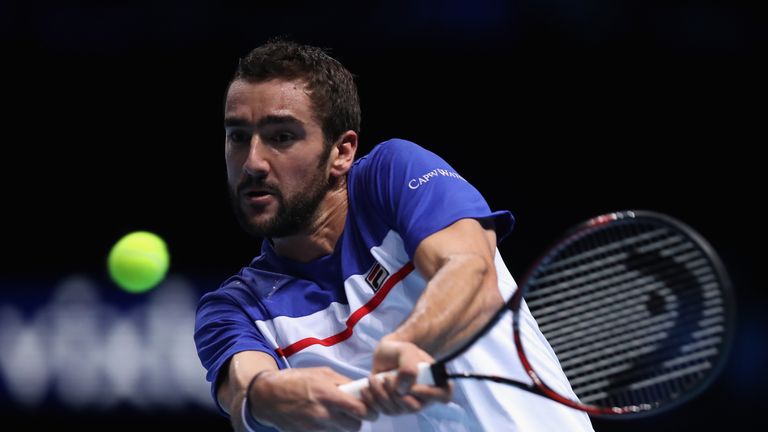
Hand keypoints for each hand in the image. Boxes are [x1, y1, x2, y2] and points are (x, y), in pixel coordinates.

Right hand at [248, 367, 377, 430]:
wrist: (267, 396)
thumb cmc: (295, 380)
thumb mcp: (321, 373)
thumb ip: (343, 382)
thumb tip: (360, 389)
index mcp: (328, 395)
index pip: (360, 411)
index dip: (369, 410)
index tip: (369, 408)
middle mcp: (323, 414)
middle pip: (355, 426)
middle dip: (357, 419)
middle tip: (352, 412)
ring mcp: (315, 428)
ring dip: (343, 425)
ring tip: (335, 414)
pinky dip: (330, 429)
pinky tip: (323, 419)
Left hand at [361, 337, 451, 415]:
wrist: (385, 354)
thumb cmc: (400, 351)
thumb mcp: (406, 350)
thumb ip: (409, 367)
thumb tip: (403, 390)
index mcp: (435, 382)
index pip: (443, 396)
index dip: (430, 395)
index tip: (413, 387)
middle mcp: (423, 397)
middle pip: (415, 407)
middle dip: (398, 393)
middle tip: (386, 378)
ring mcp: (407, 405)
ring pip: (397, 410)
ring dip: (382, 393)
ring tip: (375, 378)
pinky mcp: (392, 408)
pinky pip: (384, 411)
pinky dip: (374, 398)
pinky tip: (370, 386)